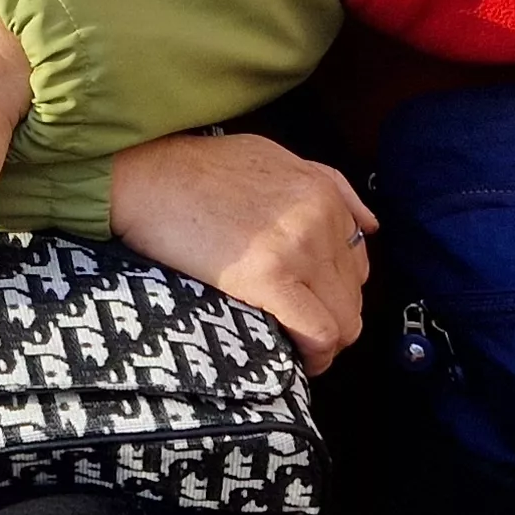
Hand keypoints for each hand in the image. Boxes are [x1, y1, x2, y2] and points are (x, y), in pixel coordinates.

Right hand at [109, 131, 374, 373]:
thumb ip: (327, 185)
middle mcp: (321, 219)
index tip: (309, 307)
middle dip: (331, 322)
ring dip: (324, 344)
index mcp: (324, 192)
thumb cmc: (195, 169)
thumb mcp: (273, 155)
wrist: (145, 177)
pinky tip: (294, 359)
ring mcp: (297, 248)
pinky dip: (314, 355)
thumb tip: (369, 224)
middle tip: (297, 334)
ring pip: (344, 321)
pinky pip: (318, 332)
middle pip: (354, 298)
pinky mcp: (267, 277)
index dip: (335, 294)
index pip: (359, 263)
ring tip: (295, 350)